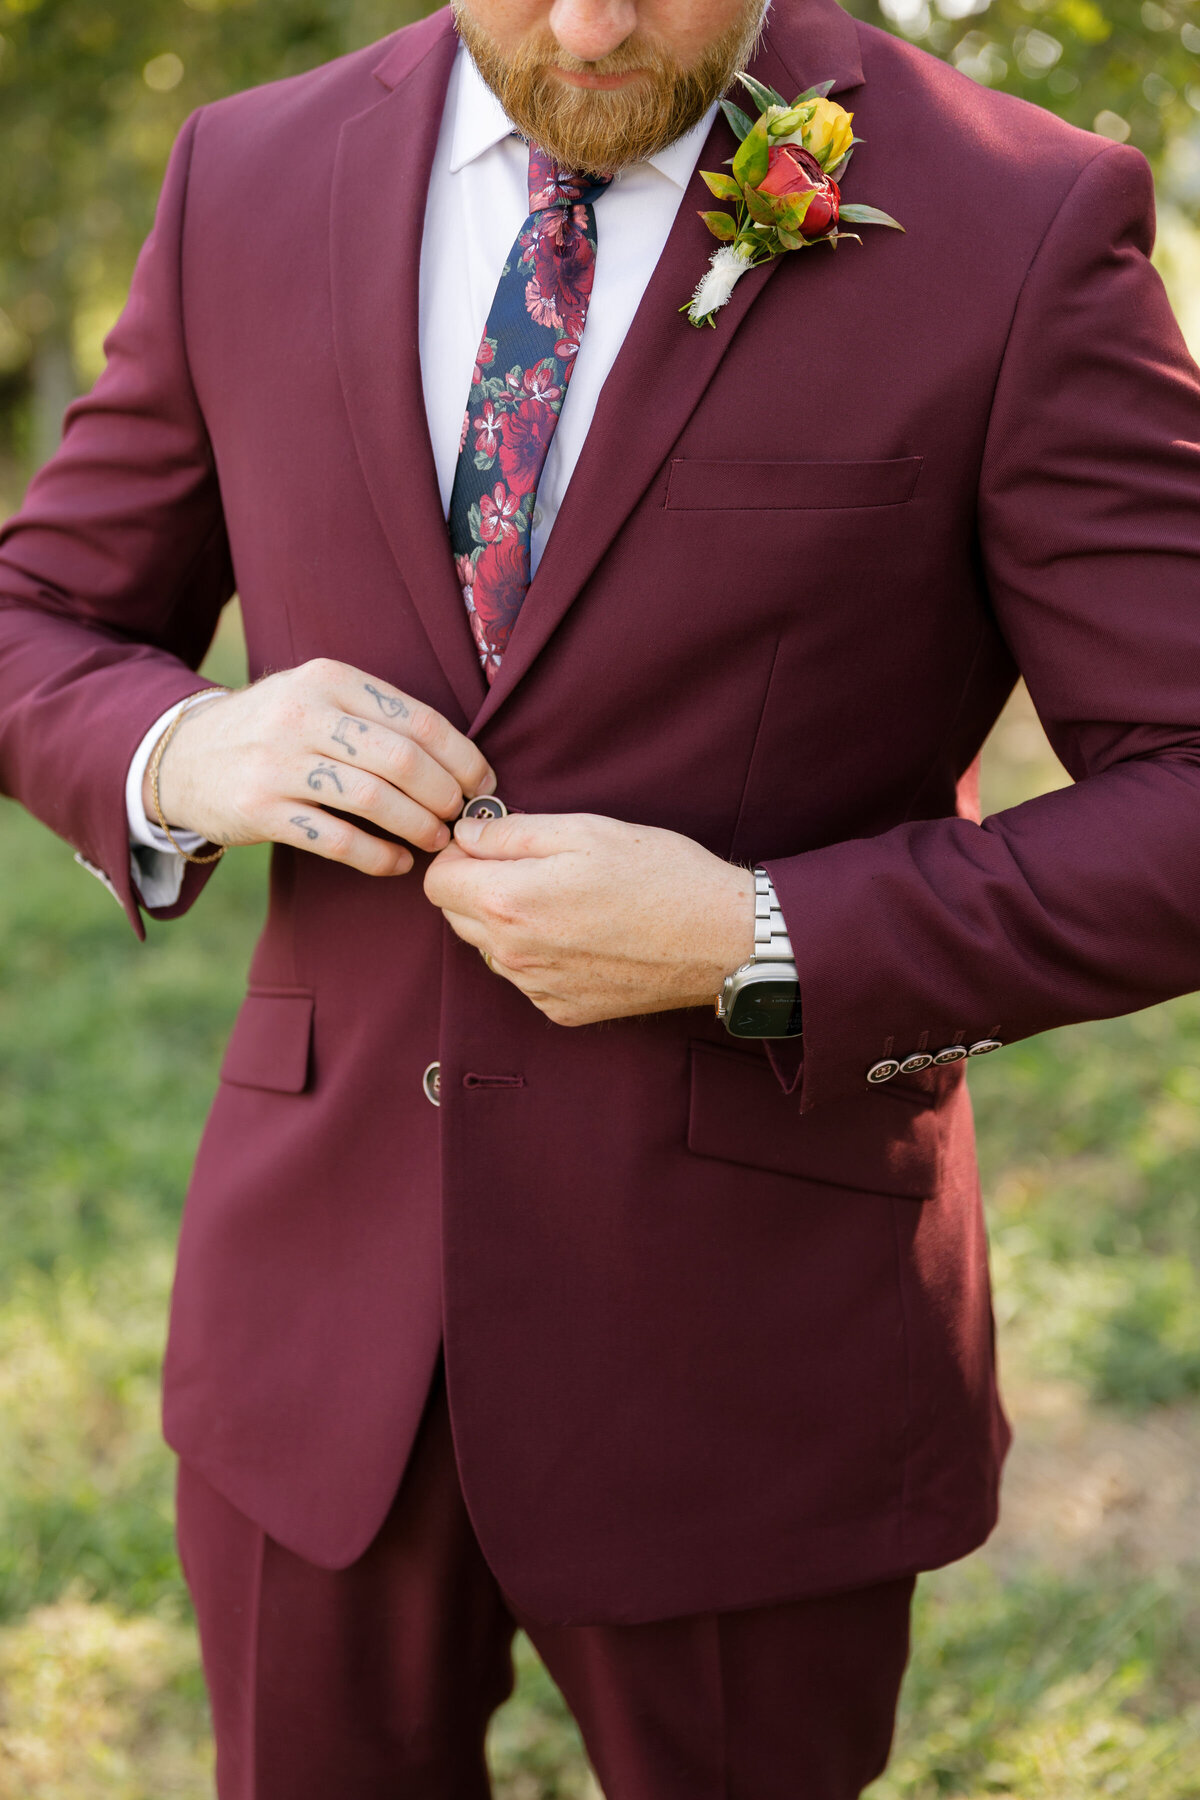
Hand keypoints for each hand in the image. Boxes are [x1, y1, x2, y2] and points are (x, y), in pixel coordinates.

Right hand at [146, 659, 495, 875]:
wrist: (183, 756)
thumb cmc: (274, 729)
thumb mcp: (317, 697)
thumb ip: (376, 716)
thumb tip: (459, 760)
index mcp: (329, 678)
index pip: (418, 720)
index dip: (462, 757)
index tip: (482, 783)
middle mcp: (303, 713)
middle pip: (403, 760)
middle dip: (446, 795)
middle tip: (462, 817)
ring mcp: (278, 762)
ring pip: (374, 800)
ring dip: (418, 827)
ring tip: (435, 840)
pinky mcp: (260, 809)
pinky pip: (337, 840)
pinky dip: (378, 856)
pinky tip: (397, 862)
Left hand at [424, 812, 755, 1025]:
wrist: (718, 938)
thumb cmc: (658, 875)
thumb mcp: (583, 830)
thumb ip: (510, 833)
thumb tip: (465, 834)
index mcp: (509, 901)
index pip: (436, 881)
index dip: (457, 855)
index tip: (488, 844)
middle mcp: (513, 953)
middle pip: (455, 916)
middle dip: (477, 887)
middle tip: (530, 866)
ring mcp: (536, 988)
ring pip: (490, 948)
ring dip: (507, 922)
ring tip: (564, 900)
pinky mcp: (562, 1010)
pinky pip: (526, 977)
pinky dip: (539, 954)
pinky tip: (582, 933)